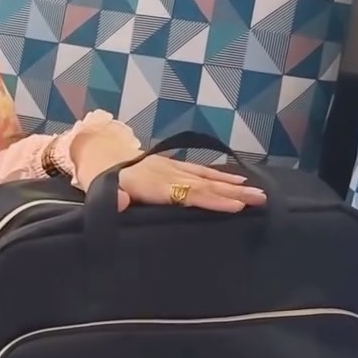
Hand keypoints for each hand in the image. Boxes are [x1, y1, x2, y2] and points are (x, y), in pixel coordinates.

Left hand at [71, 129, 266, 212]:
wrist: (96, 151)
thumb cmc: (98, 177)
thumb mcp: (98, 189)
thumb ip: (111, 197)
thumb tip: (121, 202)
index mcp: (152, 184)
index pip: (187, 194)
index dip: (212, 200)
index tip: (236, 206)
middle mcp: (167, 174)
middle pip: (204, 185)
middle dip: (234, 193)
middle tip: (261, 199)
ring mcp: (172, 167)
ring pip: (206, 177)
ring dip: (232, 185)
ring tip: (256, 192)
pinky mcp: (173, 165)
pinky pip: (200, 170)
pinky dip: (219, 175)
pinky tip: (236, 179)